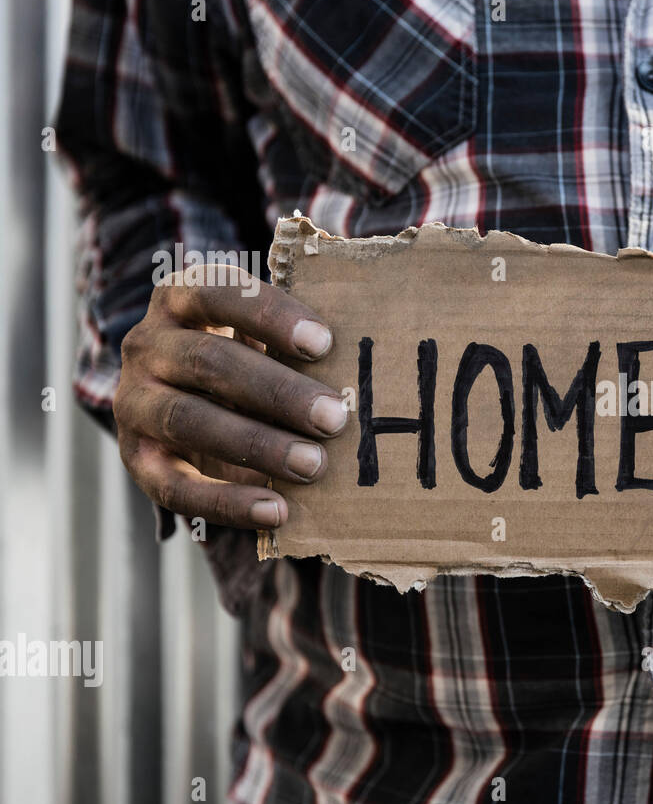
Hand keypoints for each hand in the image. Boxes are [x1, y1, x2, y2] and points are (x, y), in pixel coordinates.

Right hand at [114, 265, 347, 530]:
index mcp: (181, 298)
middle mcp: (147, 345)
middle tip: (334, 417)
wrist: (191, 408)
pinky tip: (278, 510)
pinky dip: (228, 502)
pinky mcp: (137, 458)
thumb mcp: (267, 340)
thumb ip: (300, 344)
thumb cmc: (251, 361)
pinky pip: (175, 486)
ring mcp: (133, 402)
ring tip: (314, 465)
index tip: (325, 343)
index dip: (270, 316)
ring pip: (188, 421)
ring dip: (257, 445)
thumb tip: (368, 365)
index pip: (219, 293)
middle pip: (209, 362)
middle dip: (277, 392)